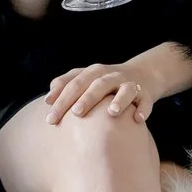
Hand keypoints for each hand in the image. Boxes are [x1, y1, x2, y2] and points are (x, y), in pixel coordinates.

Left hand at [45, 59, 159, 122]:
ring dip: (119, 100)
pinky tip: (138, 119)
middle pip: (97, 85)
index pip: (74, 84)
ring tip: (112, 112)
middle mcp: (111, 75)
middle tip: (76, 113)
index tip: (50, 118)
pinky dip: (143, 108)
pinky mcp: (145, 93)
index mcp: (93, 73)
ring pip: (124, 90)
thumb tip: (47, 100)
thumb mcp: (87, 79)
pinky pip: (145, 101)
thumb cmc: (106, 82)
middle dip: (87, 99)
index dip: (61, 100)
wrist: (143, 74)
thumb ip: (66, 85)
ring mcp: (129, 83)